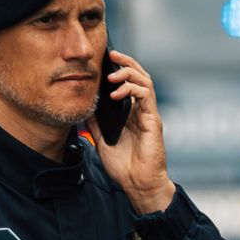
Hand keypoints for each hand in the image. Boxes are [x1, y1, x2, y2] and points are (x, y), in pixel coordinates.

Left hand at [88, 48, 174, 213]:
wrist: (138, 184)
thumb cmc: (124, 167)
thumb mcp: (102, 141)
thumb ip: (96, 124)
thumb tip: (85, 109)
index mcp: (131, 113)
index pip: (129, 83)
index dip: (120, 68)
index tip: (105, 60)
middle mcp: (142, 111)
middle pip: (139, 76)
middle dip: (126, 62)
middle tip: (112, 55)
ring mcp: (148, 114)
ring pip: (145, 81)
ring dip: (129, 74)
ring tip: (113, 75)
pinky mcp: (153, 120)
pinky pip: (147, 96)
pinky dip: (133, 89)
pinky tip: (118, 93)